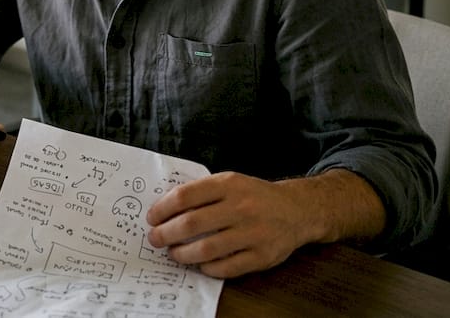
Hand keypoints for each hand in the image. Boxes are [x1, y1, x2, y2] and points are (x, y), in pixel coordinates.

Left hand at [145, 169, 384, 278]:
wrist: (297, 210)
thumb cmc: (254, 196)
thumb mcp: (230, 182)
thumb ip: (202, 192)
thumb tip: (164, 209)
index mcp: (229, 184)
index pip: (185, 196)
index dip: (162, 209)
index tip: (152, 218)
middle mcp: (241, 207)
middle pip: (191, 224)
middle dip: (166, 234)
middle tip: (155, 239)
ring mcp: (253, 233)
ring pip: (206, 249)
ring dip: (182, 254)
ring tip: (174, 253)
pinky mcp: (261, 256)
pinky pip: (225, 267)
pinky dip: (206, 268)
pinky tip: (200, 264)